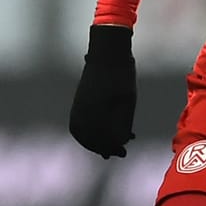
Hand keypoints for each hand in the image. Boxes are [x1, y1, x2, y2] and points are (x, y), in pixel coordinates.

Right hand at [69, 25, 136, 157]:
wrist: (108, 54)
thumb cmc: (122, 77)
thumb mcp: (128, 102)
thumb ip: (123, 123)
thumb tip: (121, 141)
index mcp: (96, 112)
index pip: (102, 139)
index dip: (114, 147)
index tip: (123, 151)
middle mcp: (82, 112)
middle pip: (91, 139)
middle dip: (105, 147)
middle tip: (119, 152)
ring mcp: (77, 106)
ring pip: (81, 133)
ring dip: (94, 142)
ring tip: (107, 147)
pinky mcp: (77, 101)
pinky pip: (77, 124)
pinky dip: (86, 133)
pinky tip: (97, 135)